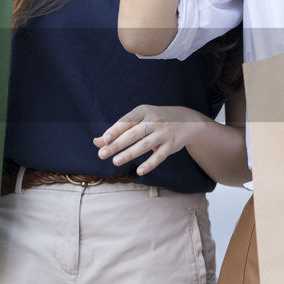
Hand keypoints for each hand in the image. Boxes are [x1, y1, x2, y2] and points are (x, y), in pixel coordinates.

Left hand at [93, 104, 211, 175]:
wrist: (187, 121)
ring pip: (144, 145)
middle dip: (117, 144)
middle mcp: (154, 121)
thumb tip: (96, 142)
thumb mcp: (138, 120)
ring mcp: (163, 133)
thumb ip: (118, 131)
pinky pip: (159, 156)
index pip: (126, 121)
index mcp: (143, 111)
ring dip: (129, 154)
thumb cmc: (155, 120)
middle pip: (133, 134)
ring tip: (115, 161)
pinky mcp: (171, 145)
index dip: (115, 130)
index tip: (105, 139)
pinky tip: (139, 171)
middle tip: (102, 154)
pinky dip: (149, 164)